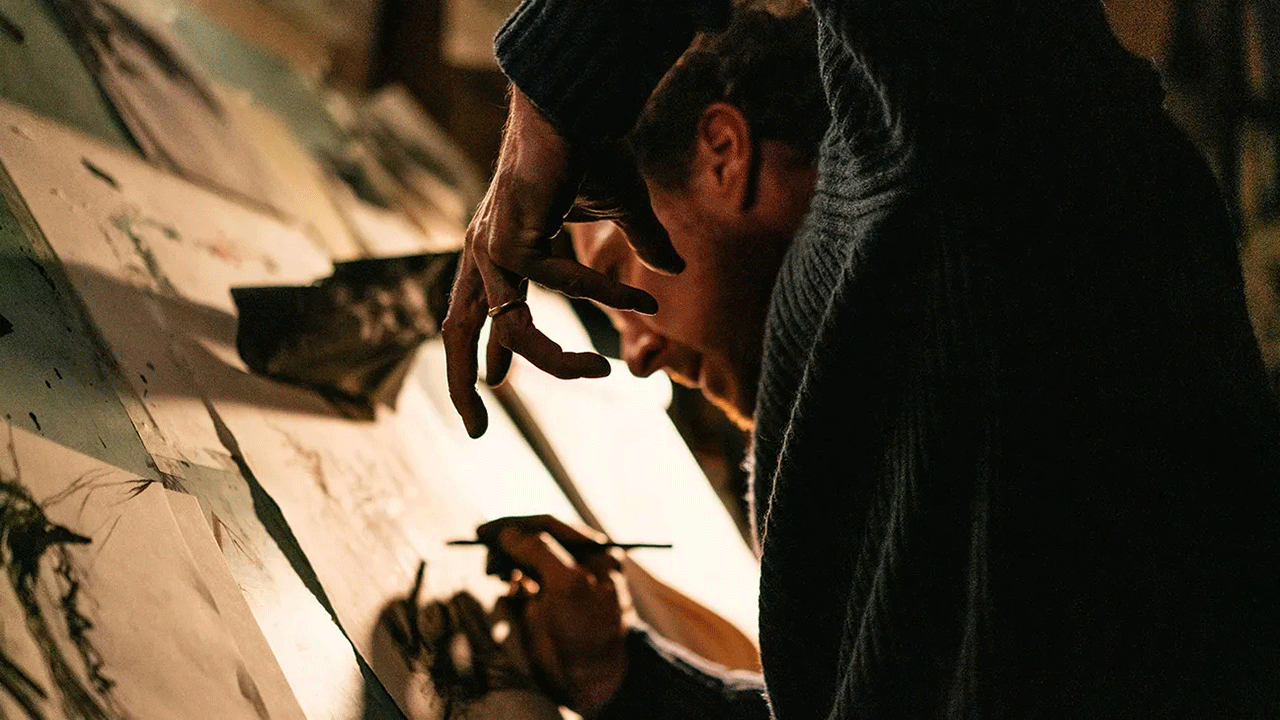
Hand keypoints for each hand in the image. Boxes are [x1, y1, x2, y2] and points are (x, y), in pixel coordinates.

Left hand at [443, 87, 661, 437]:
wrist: (573, 101)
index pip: (474, 314)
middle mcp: (482, 252)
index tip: (494, 385)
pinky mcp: (512, 238)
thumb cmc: (588, 146)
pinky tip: (644, 300)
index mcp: (492, 248)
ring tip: (600, 374)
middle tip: (477, 433)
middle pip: (455, 331)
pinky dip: (603, 294)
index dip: (482, 353)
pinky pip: (560, 286)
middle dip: (461, 384)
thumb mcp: (619, 208)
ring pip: (512, 328)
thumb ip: (640, 244)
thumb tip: (673, 272)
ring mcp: (491, 248)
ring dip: (554, 361)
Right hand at [477, 515, 629, 717]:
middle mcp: (577, 563)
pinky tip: (509, 594)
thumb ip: (538, 550)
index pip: (548, 525)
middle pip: (533, 542)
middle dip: (507, 547)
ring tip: (495, 575)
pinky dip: (510, 587)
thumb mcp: (567, 582)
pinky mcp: (544, 608)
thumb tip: (508, 532)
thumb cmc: (589, 628)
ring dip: (506, 565)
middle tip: (487, 560)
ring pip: (524, 563)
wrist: (594, 678)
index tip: (483, 531)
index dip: (514, 525)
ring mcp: (560, 586)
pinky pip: (520, 588)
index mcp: (593, 551)